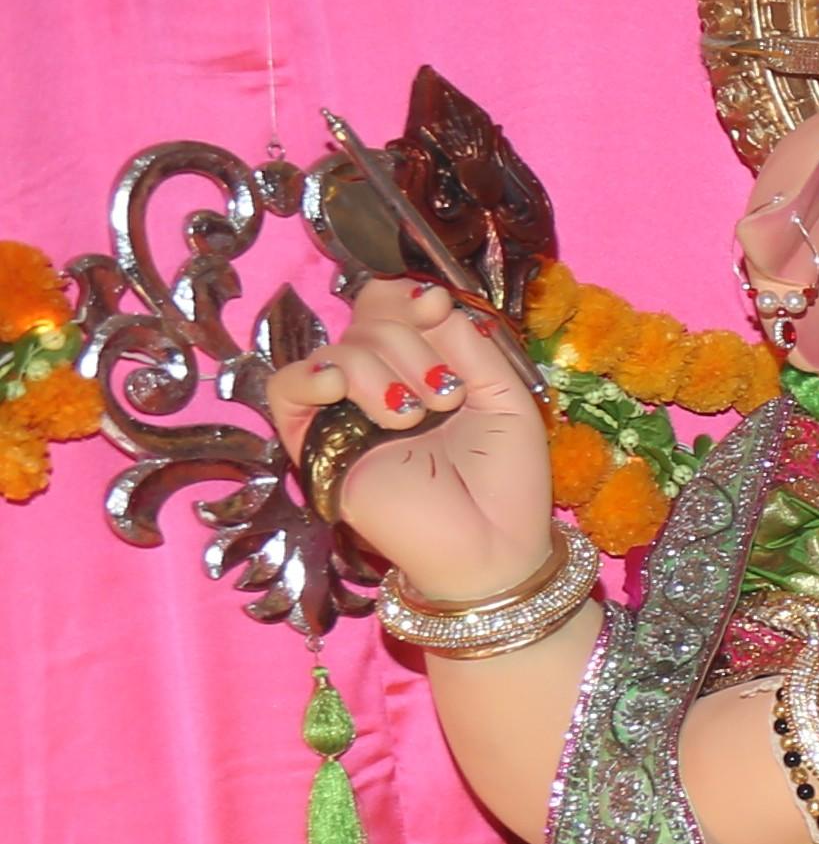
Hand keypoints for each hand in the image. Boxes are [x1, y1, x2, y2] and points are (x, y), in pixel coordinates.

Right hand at [268, 279, 554, 610]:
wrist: (494, 547)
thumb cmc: (506, 481)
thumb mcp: (505, 396)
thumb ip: (469, 343)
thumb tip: (428, 298)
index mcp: (422, 370)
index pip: (388, 307)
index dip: (405, 296)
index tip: (438, 307)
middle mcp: (378, 386)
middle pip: (367, 322)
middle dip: (411, 345)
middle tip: (445, 397)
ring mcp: (345, 415)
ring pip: (338, 350)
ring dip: (382, 372)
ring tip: (417, 415)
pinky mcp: (317, 447)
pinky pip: (286, 388)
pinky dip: (315, 375)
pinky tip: (350, 392)